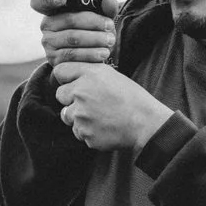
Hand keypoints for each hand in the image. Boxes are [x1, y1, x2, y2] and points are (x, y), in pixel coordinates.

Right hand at [33, 0, 116, 67]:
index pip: (41, 2)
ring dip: (95, 39)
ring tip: (110, 40)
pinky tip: (103, 53)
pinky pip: (73, 56)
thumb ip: (105, 9)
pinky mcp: (54, 59)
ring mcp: (48, 43)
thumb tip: (110, 1)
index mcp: (53, 10)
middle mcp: (47, 25)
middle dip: (94, 23)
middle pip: (70, 19)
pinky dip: (90, 54)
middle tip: (109, 26)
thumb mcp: (99, 18)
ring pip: (72, 38)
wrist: (88, 58)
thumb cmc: (91, 33)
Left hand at [53, 62, 171, 151]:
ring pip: (67, 116)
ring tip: (100, 117)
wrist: (145, 123)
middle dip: (70, 99)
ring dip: (78, 117)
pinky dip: (89, 132)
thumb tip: (73, 75)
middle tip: (90, 103)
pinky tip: (104, 128)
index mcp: (89, 74)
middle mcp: (81, 92)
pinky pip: (79, 133)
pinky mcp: (85, 134)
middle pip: (60, 95)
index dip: (65, 78)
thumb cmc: (132, 98)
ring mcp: (81, 115)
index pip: (60, 71)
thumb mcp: (112, 76)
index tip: (72, 83)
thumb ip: (89, 73)